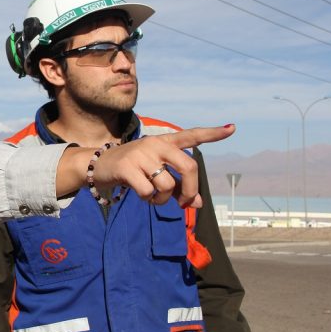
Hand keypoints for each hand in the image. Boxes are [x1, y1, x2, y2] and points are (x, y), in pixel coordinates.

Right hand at [90, 124, 234, 207]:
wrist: (98, 165)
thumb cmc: (133, 170)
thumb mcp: (155, 175)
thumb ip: (178, 188)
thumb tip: (197, 204)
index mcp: (164, 142)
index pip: (191, 136)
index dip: (212, 134)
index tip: (232, 128)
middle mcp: (155, 144)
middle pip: (189, 166)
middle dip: (191, 190)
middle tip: (185, 203)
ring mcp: (141, 154)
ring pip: (167, 184)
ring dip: (163, 200)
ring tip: (153, 198)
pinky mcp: (127, 167)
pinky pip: (149, 191)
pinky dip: (149, 199)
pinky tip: (142, 195)